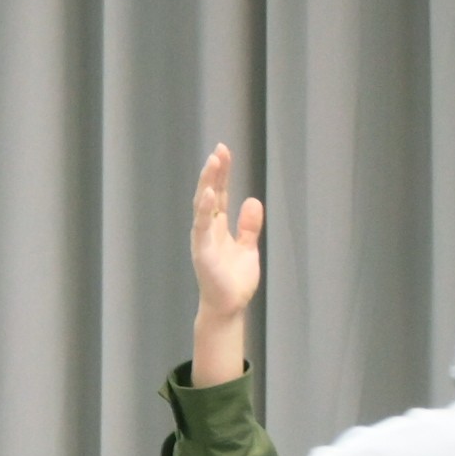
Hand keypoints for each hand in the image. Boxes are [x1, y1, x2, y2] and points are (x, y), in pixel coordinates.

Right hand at [188, 145, 263, 388]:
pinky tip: (207, 193)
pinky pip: (201, 226)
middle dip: (214, 172)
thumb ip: (249, 226)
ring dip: (207, 183)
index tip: (224, 152)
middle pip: (209, 194)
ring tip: (213, 162)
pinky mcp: (202, 251)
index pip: (218, 194)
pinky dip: (203, 209)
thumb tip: (253, 200)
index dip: (221, 173)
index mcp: (217, 226)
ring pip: (203, 205)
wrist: (229, 306)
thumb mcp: (248, 248)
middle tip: (220, 149)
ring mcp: (203, 239)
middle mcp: (207, 229)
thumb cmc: (234, 280)